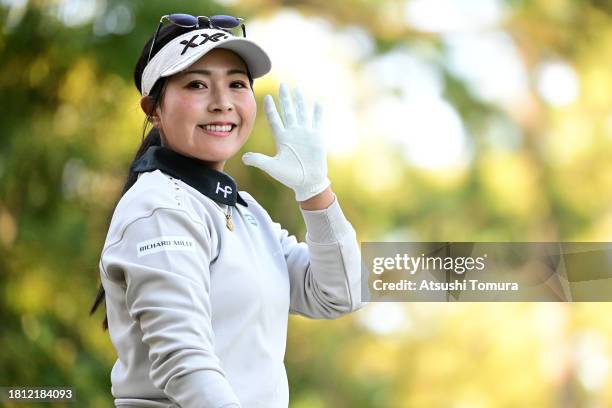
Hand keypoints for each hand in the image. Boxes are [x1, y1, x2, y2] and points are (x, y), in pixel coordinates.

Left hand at [242, 83, 330, 201]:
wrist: (307, 182)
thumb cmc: (290, 176)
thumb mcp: (272, 167)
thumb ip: (259, 161)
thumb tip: (243, 158)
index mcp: (282, 138)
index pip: (275, 119)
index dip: (271, 109)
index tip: (266, 97)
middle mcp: (293, 133)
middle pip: (288, 111)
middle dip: (285, 98)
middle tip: (282, 85)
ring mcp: (305, 134)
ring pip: (302, 112)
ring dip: (300, 100)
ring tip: (297, 88)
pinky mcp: (317, 138)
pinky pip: (317, 122)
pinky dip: (317, 112)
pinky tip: (317, 102)